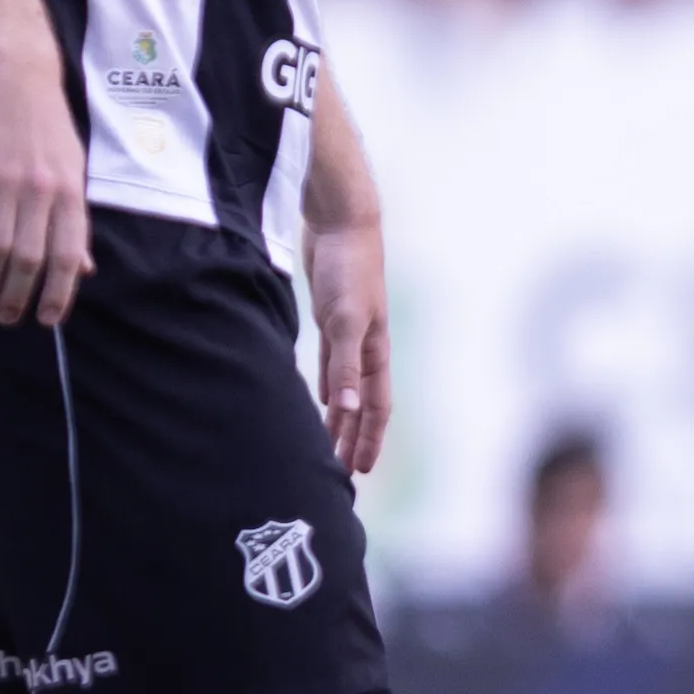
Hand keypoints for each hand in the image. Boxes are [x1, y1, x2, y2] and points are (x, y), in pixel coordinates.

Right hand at [0, 41, 89, 325]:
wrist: (19, 81)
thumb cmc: (50, 131)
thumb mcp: (75, 174)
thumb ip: (76, 223)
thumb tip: (84, 268)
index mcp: (72, 197)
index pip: (68, 257)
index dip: (59, 293)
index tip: (48, 319)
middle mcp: (43, 194)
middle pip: (30, 259)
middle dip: (18, 294)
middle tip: (7, 317)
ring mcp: (9, 184)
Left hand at [305, 216, 392, 472]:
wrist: (342, 223)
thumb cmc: (349, 269)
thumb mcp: (346, 320)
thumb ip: (344, 365)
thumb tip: (346, 409)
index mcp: (375, 353)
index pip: (376, 408)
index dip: (369, 439)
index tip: (360, 470)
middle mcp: (366, 349)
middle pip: (362, 404)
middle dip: (354, 437)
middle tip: (341, 470)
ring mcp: (349, 334)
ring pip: (345, 388)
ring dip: (339, 416)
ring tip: (328, 443)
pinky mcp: (330, 319)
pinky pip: (330, 364)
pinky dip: (326, 385)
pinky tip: (317, 398)